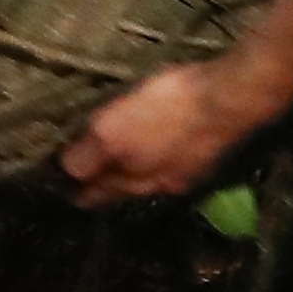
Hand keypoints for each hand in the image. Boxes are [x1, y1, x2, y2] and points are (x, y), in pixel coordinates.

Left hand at [57, 54, 281, 205]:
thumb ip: (88, 156)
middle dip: (105, 181)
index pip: (99, 194)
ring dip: (133, 167)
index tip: (59, 184)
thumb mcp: (114, 131)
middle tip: (84, 171)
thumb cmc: (167, 112)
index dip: (78, 190)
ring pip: (151, 174)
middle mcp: (164, 185)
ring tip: (118, 155)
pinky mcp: (210, 149)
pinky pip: (174, 157)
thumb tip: (66, 173)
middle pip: (126, 188)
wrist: (233, 97)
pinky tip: (157, 139)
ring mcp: (190, 169)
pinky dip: (158, 152)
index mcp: (137, 183)